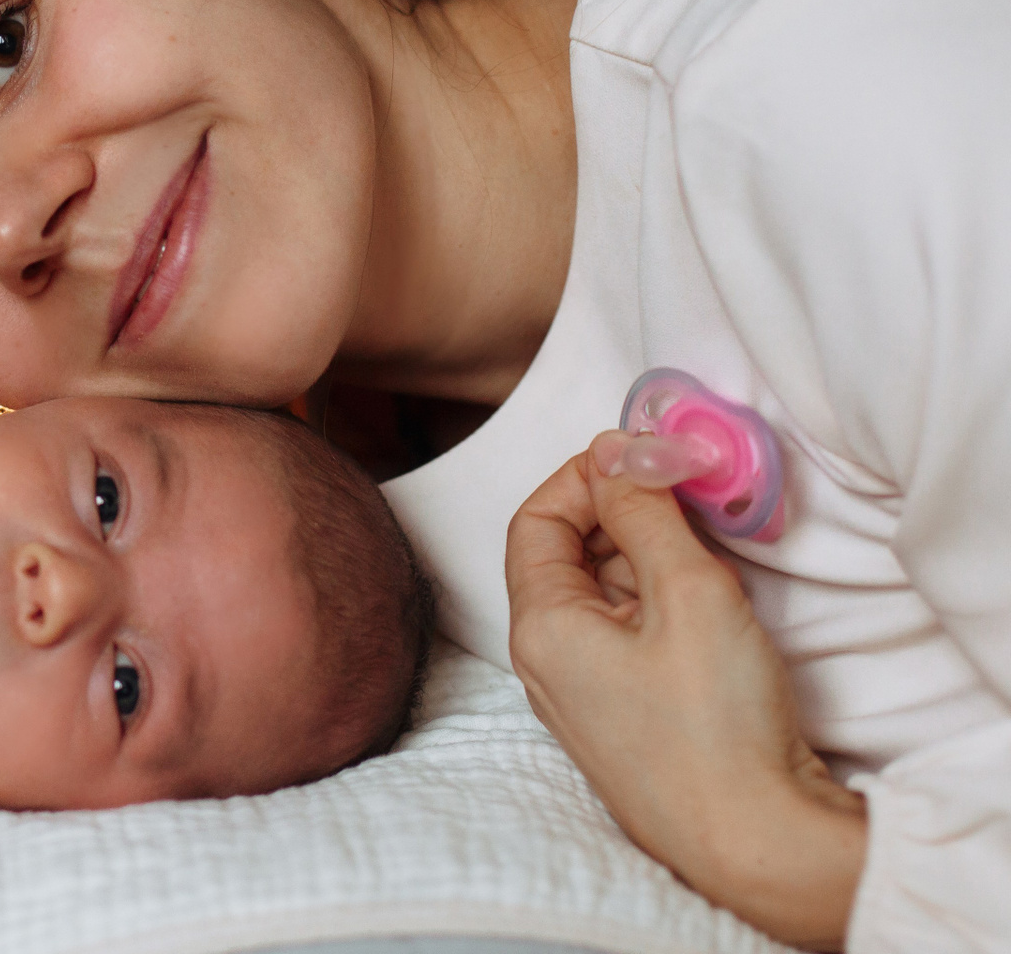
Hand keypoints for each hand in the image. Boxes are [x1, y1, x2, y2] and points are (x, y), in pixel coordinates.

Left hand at [505, 432, 866, 950]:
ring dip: (652, 558)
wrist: (757, 842)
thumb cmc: (717, 723)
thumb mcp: (687, 590)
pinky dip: (664, 603)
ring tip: (712, 554)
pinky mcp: (626, 718)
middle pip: (567, 554)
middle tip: (691, 496)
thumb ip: (645, 512)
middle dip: (625, 513)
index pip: (535, 519)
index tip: (646, 456)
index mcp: (540, 626)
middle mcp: (546, 662)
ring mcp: (584, 695)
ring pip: (605, 594)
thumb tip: (615, 451)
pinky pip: (629, 635)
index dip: (586, 475)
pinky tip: (713, 606)